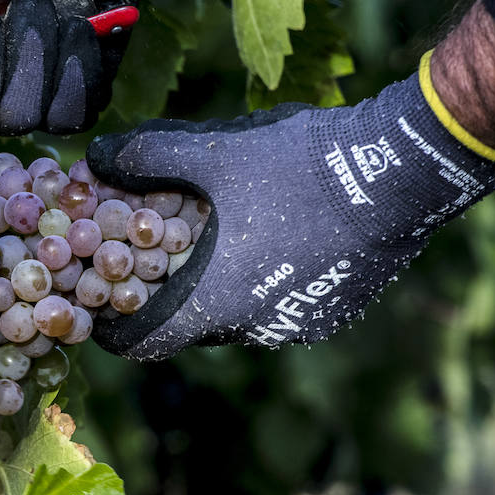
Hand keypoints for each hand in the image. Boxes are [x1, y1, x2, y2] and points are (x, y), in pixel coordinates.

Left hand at [85, 66, 494, 359]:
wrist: (400, 172)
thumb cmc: (297, 165)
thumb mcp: (209, 151)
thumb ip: (143, 156)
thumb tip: (93, 156)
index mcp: (215, 303)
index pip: (144, 342)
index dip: (114, 326)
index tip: (99, 302)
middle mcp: (254, 328)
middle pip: (188, 324)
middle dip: (164, 292)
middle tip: (148, 255)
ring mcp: (297, 323)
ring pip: (234, 315)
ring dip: (214, 285)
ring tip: (207, 237)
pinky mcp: (333, 310)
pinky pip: (275, 305)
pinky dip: (257, 281)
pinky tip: (262, 236)